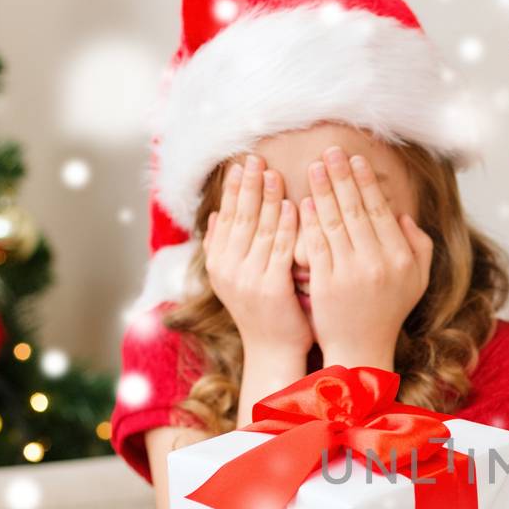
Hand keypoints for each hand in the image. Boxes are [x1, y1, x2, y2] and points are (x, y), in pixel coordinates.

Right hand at [202, 154, 312, 359]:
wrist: (275, 351)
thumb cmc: (264, 313)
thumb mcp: (237, 278)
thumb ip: (226, 248)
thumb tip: (215, 217)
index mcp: (218, 264)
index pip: (225, 217)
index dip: (233, 189)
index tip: (241, 163)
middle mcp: (228, 270)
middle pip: (239, 218)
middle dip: (248, 185)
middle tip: (256, 157)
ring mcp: (248, 279)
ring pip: (258, 229)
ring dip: (266, 198)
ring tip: (274, 172)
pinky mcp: (271, 288)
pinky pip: (279, 249)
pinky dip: (285, 226)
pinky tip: (293, 206)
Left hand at [301, 147, 432, 366]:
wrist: (360, 348)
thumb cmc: (388, 311)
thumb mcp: (416, 281)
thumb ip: (419, 246)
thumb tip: (402, 215)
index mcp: (401, 258)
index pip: (380, 211)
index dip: (366, 183)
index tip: (355, 160)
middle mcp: (378, 263)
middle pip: (356, 210)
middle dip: (342, 176)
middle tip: (331, 151)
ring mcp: (351, 272)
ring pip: (335, 221)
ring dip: (323, 190)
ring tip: (314, 167)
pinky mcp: (326, 282)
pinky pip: (317, 243)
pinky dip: (310, 220)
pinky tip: (304, 201)